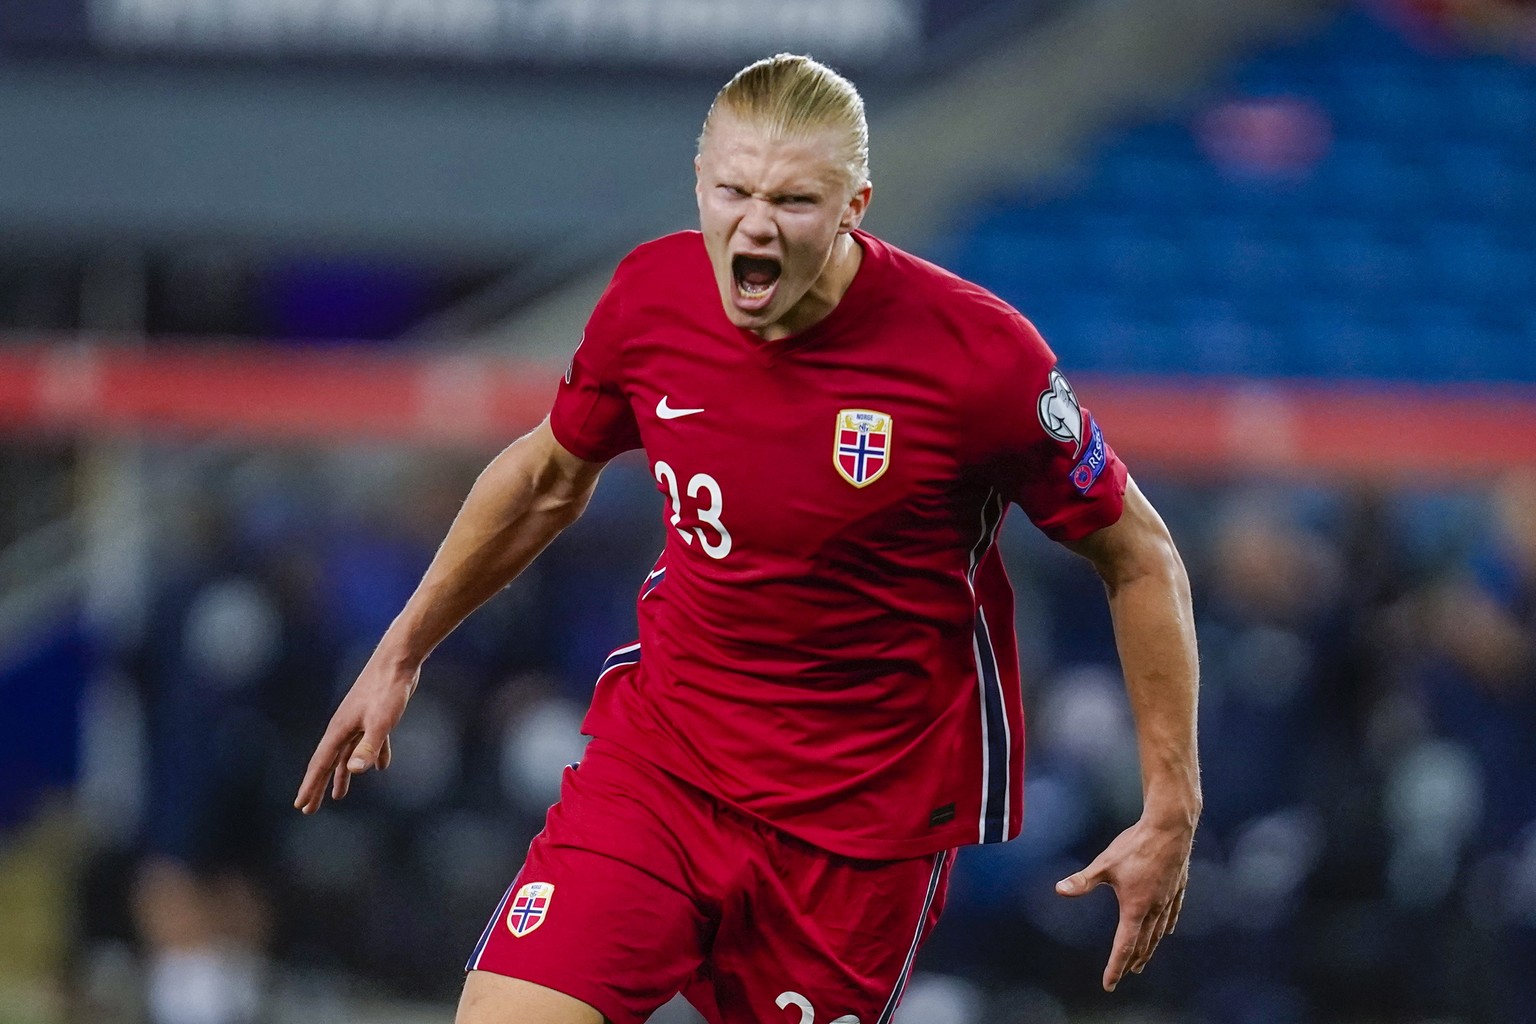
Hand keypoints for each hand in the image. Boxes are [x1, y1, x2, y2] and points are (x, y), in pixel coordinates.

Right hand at [293, 645, 419, 814]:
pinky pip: (369, 742)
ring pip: (347, 754)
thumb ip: (368, 747)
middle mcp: (344, 727)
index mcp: (339, 730)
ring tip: (339, 795)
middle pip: (329, 762)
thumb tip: (355, 771)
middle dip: (319, 786)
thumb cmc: (387, 690)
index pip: (321, 764)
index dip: (311, 786)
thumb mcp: (381, 722)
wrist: (398, 660)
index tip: (301, 805)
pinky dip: (372, 755)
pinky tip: (382, 766)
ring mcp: (358, 721)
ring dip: (343, 774)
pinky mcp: (374, 716)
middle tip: (309, 808)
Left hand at [1055, 812, 1193, 991]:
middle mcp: (1154, 908)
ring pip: (1158, 932)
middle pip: (1143, 943)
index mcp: (1136, 908)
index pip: (1124, 945)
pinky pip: (1172, 914)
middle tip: (1125, 974)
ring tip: (1143, 959)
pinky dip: (1166, 927)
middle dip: (1133, 960)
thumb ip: (1083, 881)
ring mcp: (1168, 899)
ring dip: (1149, 948)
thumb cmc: (1136, 845)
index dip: (1116, 966)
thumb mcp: (1105, 864)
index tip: (1109, 984)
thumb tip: (1060, 890)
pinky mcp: (1177, 888)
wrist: (1169, 828)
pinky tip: (1166, 931)